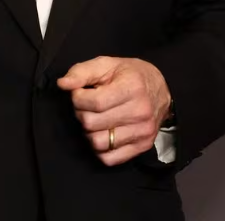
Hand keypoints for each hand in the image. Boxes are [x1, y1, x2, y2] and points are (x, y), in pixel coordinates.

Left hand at [57, 56, 171, 165]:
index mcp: (132, 88)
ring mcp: (142, 132)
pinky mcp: (142, 147)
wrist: (161, 89)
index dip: (78, 98)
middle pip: (92, 124)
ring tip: (94, 119)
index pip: (94, 102)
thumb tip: (63, 84)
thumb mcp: (106, 64)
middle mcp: (139, 112)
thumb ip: (82, 72)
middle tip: (86, 106)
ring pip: (99, 143)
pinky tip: (102, 133)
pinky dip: (99, 148)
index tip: (79, 93)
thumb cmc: (130, 74)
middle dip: (81, 113)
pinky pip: (110, 159)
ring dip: (89, 132)